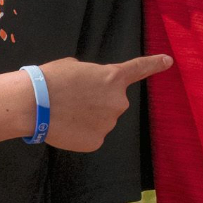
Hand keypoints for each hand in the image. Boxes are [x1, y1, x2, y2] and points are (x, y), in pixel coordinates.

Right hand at [36, 53, 172, 150]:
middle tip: (73, 99)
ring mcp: (109, 123)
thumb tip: (91, 88)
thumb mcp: (76, 67)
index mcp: (113, 77)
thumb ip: (93, 77)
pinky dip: (80, 133)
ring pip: (101, 120)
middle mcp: (118, 101)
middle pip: (112, 102)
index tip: (169, 60)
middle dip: (97, 101)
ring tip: (65, 111)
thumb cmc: (51, 80)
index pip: (140, 69)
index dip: (155, 64)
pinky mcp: (97, 141)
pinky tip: (66, 126)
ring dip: (87, 117)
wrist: (34, 104)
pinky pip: (92, 136)